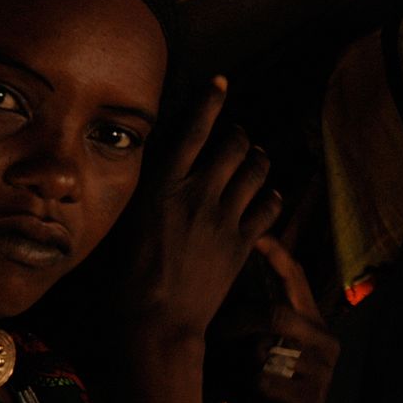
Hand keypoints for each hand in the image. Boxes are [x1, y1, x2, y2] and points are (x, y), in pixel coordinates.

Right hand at [121, 76, 282, 340]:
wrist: (157, 319)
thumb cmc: (129, 275)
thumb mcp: (130, 220)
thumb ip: (153, 190)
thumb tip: (166, 169)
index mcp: (164, 185)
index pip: (193, 129)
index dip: (211, 101)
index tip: (222, 83)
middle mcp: (198, 193)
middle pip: (234, 145)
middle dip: (240, 136)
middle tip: (240, 138)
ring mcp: (224, 217)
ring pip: (257, 171)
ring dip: (260, 160)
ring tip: (257, 160)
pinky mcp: (242, 243)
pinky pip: (269, 207)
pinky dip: (272, 196)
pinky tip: (269, 196)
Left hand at [209, 235, 339, 402]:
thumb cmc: (259, 389)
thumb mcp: (253, 346)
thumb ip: (246, 316)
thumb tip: (211, 273)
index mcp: (312, 322)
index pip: (296, 277)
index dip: (276, 253)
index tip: (255, 233)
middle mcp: (325, 342)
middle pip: (279, 314)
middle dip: (240, 323)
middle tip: (214, 332)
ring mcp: (323, 374)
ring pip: (268, 352)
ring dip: (242, 362)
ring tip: (233, 372)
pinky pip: (266, 384)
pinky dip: (247, 390)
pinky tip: (248, 399)